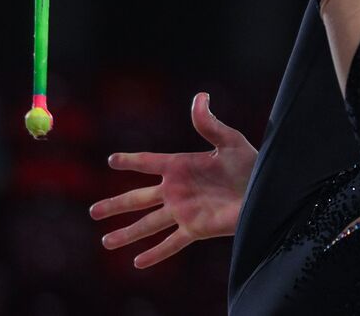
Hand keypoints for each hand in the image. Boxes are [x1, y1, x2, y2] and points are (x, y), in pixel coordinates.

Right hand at [89, 92, 256, 267]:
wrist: (265, 191)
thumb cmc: (250, 164)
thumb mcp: (229, 140)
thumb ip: (209, 123)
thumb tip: (200, 96)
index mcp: (182, 166)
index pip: (148, 163)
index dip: (130, 161)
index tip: (112, 160)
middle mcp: (177, 190)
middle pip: (138, 198)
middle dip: (115, 205)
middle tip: (93, 211)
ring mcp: (184, 211)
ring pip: (148, 224)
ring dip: (127, 234)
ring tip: (105, 242)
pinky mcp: (196, 229)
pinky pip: (171, 243)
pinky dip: (155, 254)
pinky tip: (137, 263)